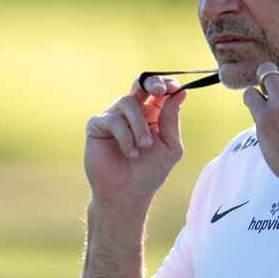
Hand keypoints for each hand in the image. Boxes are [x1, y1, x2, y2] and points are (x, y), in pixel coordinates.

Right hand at [84, 76, 186, 209]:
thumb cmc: (150, 171)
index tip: (174, 88)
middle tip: (159, 91)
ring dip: (139, 125)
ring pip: (127, 102)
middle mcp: (133, 111)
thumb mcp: (170, 146)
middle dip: (151, 83)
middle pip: (140, 83)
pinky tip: (131, 153)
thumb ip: (172, 119)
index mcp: (153, 113)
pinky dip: (125, 136)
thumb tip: (181, 92)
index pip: (159, 89)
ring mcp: (114, 116)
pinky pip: (112, 120)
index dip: (166, 83)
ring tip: (145, 146)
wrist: (128, 194)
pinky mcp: (97, 126)